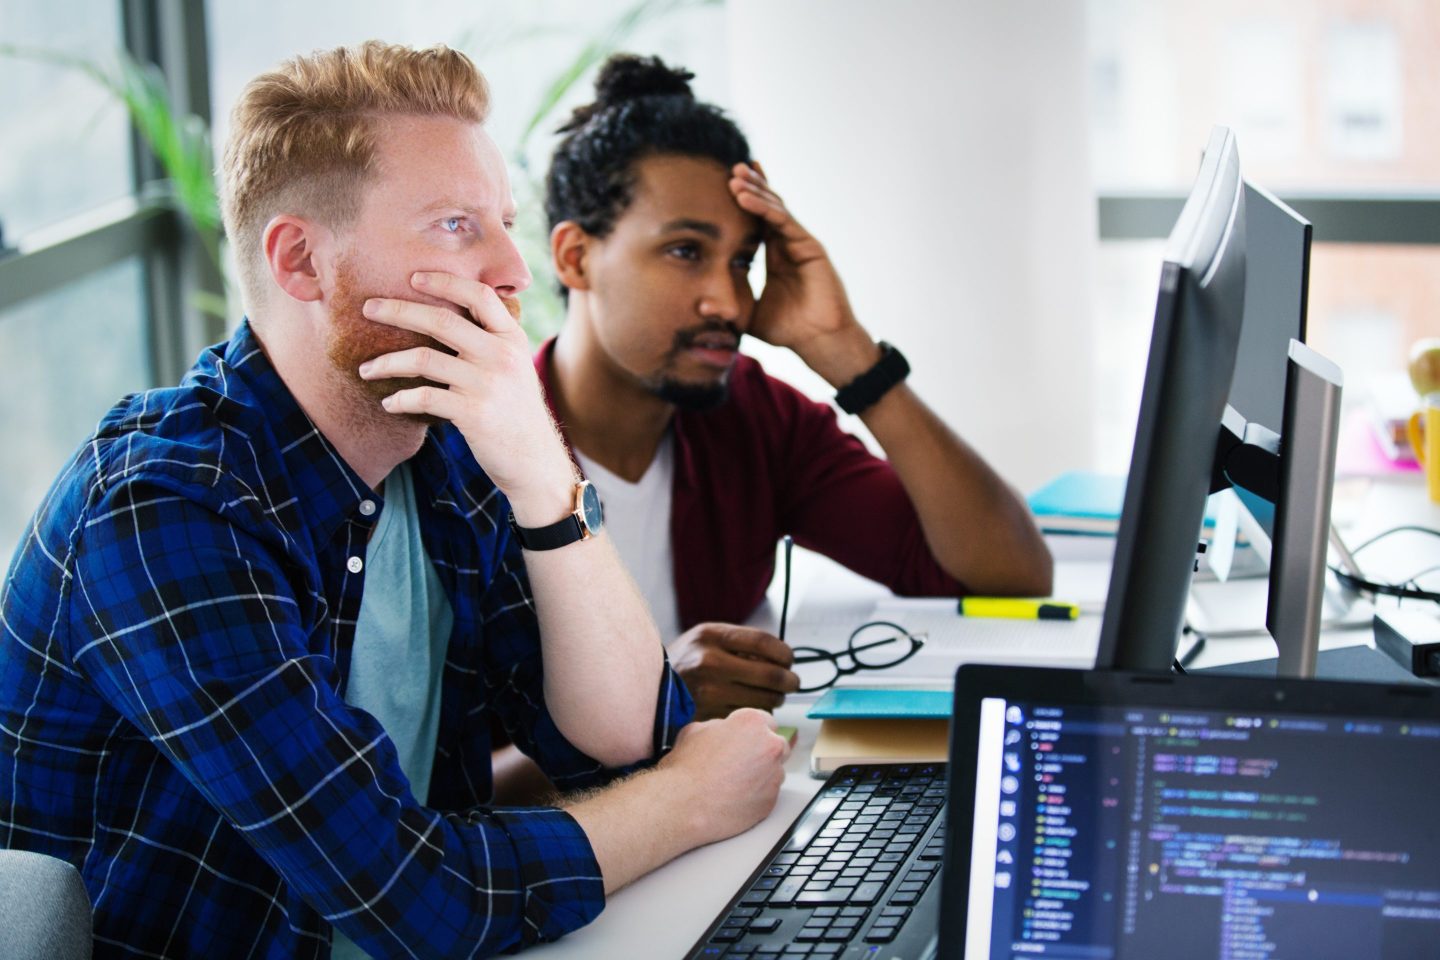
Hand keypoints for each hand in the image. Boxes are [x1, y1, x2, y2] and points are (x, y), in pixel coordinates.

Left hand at [358, 272, 576, 523]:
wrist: (535, 461)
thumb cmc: (517, 413)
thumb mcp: (515, 368)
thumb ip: (490, 342)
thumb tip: (445, 318)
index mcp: (511, 338)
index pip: (479, 295)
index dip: (444, 282)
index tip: (413, 277)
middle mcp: (501, 356)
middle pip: (441, 321)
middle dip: (398, 310)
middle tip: (369, 308)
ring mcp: (487, 384)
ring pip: (423, 360)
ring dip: (387, 363)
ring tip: (365, 369)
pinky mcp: (473, 413)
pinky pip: (424, 397)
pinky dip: (400, 398)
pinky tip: (389, 402)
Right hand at [657, 708, 788, 843]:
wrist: (684, 805)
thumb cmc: (686, 769)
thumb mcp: (694, 730)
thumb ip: (717, 727)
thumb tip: (722, 731)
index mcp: (752, 723)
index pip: (766, 721)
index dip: (752, 732)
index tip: (745, 740)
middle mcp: (770, 746)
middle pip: (776, 745)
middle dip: (762, 752)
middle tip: (739, 763)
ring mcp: (773, 775)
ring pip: (774, 772)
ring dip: (760, 775)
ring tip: (733, 784)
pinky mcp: (771, 801)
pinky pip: (768, 794)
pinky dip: (756, 796)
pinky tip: (734, 798)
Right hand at [669, 622, 799, 719]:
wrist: (648, 688)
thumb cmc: (686, 662)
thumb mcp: (706, 639)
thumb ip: (740, 643)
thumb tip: (782, 658)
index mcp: (710, 636)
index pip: (764, 642)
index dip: (785, 653)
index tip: (789, 660)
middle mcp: (708, 662)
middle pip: (770, 674)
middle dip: (789, 681)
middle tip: (791, 683)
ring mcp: (707, 692)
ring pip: (764, 700)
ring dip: (776, 699)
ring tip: (772, 696)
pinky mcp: (708, 716)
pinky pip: (748, 718)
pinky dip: (757, 715)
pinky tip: (751, 709)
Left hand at [729, 163, 877, 385]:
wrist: (819, 342)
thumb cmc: (789, 332)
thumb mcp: (749, 317)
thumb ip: (728, 309)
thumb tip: (701, 308)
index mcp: (774, 257)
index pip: (756, 222)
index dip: (743, 203)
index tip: (724, 186)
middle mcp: (787, 245)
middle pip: (766, 207)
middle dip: (749, 186)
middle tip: (728, 169)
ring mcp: (799, 243)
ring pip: (774, 208)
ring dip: (754, 190)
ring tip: (734, 175)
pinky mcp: (809, 246)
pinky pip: (784, 220)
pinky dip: (764, 208)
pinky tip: (746, 197)